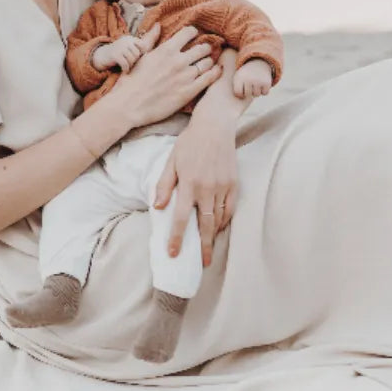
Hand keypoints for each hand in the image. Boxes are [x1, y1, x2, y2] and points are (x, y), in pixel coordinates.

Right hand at [92, 35, 145, 71]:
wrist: (103, 55)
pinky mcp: (115, 55)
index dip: (142, 53)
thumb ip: (141, 46)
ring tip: (127, 66)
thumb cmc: (120, 53)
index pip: (142, 45)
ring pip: (132, 59)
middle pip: (137, 54)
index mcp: (130, 39)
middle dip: (135, 60)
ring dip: (130, 65)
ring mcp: (119, 48)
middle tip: (130, 63)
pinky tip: (125, 70)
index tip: (137, 57)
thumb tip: (155, 37)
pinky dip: (126, 69)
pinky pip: (125, 64)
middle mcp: (125, 41)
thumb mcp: (129, 47)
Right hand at [107, 25, 220, 128]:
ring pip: (207, 62)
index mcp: (166, 49)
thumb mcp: (139, 55)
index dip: (192, 33)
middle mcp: (178, 61)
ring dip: (209, 61)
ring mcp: (185, 76)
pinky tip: (216, 71)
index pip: (189, 32)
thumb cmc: (131, 81)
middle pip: (202, 48)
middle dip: (204, 48)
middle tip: (204, 51)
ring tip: (207, 63)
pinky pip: (209, 78)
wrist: (129, 106)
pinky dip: (215, 72)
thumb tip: (158, 25)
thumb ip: (151, 39)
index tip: (193, 36)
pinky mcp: (189, 91)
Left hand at [153, 115, 237, 266]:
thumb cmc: (189, 143)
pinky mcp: (234, 184)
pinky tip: (219, 228)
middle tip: (203, 264)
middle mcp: (207, 188)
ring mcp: (222, 187)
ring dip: (214, 236)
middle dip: (203, 247)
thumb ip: (164, 185)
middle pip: (204, 225)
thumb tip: (157, 207)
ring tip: (209, 248)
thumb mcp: (171, 161)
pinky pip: (230, 209)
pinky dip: (225, 221)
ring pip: (219, 220)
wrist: (215, 126)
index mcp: (188, 184)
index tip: (173, 254)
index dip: (176, 238)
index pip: (180, 218)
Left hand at [232, 58, 272, 98]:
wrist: (258, 63)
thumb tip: (241, 99)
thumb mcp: (238, 79)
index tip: (242, 88)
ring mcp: (258, 81)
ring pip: (256, 95)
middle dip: (248, 92)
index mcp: (239, 77)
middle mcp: (249, 79)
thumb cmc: (246, 75)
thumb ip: (236, 90)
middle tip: (249, 84)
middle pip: (248, 95)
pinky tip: (261, 84)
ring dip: (256, 91)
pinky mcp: (267, 82)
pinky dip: (264, 90)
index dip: (240, 93)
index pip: (238, 93)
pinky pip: (265, 93)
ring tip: (255, 83)